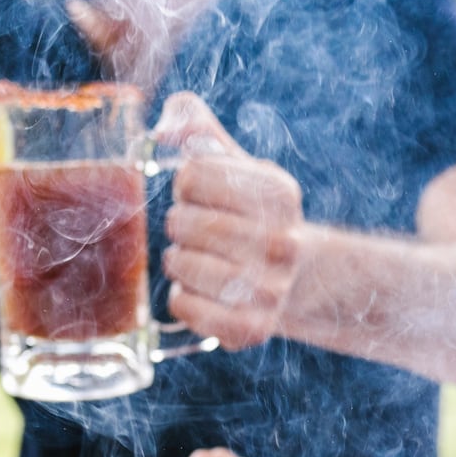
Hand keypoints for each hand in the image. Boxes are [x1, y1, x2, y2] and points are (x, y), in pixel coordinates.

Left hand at [152, 94, 305, 350]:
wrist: (292, 279)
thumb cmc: (249, 213)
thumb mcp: (234, 164)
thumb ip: (195, 127)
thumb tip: (164, 128)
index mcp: (280, 193)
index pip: (192, 174)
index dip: (187, 184)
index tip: (206, 195)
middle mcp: (283, 242)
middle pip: (183, 221)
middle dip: (179, 224)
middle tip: (198, 232)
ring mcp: (270, 290)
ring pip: (180, 264)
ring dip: (178, 262)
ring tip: (200, 261)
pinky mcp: (251, 329)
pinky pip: (185, 306)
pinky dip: (181, 298)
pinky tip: (202, 292)